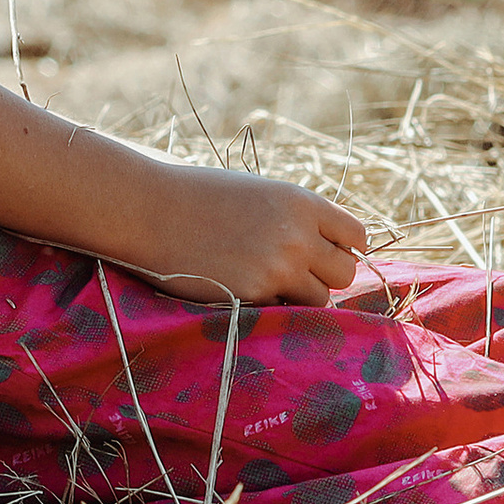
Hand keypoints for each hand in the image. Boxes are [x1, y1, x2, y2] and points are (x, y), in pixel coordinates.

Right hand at [128, 165, 366, 307]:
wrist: (147, 208)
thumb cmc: (196, 195)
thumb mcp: (255, 193)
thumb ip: (293, 217)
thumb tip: (327, 246)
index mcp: (300, 202)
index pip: (356, 235)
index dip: (343, 247)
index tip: (324, 253)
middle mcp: (297, 234)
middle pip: (345, 272)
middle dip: (324, 275)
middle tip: (295, 272)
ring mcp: (277, 267)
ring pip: (321, 299)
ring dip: (300, 296)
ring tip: (266, 281)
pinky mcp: (254, 294)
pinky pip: (283, 311)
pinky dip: (269, 305)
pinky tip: (241, 285)